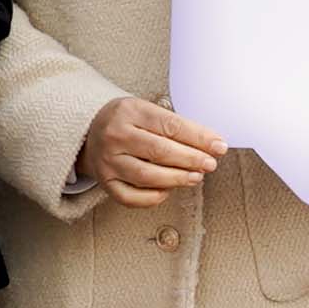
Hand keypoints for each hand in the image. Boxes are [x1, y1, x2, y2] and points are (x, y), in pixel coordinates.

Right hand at [77, 95, 225, 209]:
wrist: (89, 132)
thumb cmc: (128, 122)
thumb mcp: (147, 111)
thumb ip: (175, 126)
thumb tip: (211, 145)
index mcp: (129, 111)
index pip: (171, 125)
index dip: (199, 138)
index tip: (219, 146)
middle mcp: (115, 135)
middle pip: (159, 151)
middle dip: (191, 159)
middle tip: (210, 164)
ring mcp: (107, 160)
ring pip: (147, 176)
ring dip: (177, 179)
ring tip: (195, 177)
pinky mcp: (105, 182)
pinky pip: (131, 197)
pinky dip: (153, 197)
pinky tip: (168, 190)